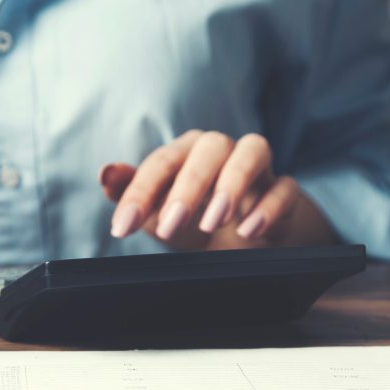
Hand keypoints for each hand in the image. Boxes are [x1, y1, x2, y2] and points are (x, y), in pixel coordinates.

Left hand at [99, 130, 336, 250]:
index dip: (140, 193)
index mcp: (185, 152)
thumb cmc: (188, 217)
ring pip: (252, 151)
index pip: (161, 162)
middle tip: (170, 226)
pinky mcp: (282, 190)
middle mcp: (221, 150)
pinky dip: (270, 206)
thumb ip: (128, 191)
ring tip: (214, 221)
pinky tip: (249, 231)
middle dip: (189, 187)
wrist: (235, 241)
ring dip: (233, 183)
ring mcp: (256, 167)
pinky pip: (285, 187)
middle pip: (209, 149)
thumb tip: (105, 173)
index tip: (122, 228)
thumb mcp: (154, 210)